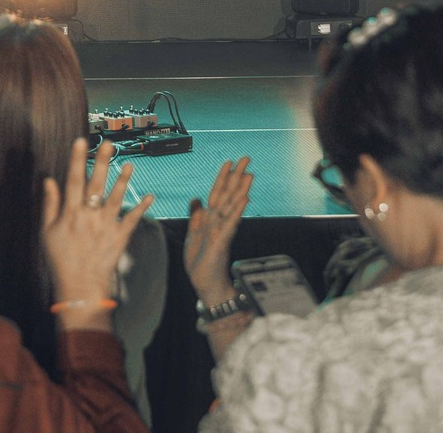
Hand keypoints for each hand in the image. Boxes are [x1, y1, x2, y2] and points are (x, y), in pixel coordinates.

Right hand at [40, 138, 152, 330]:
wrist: (79, 288)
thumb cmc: (60, 259)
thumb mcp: (47, 232)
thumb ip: (50, 204)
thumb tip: (49, 179)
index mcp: (70, 213)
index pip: (73, 180)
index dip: (77, 159)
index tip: (81, 141)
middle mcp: (89, 217)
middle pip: (96, 184)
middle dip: (102, 162)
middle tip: (108, 143)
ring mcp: (106, 227)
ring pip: (116, 198)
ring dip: (123, 181)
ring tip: (130, 164)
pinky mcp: (119, 238)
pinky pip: (132, 220)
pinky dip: (141, 208)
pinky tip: (150, 196)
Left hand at [184, 157, 252, 306]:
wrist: (205, 284)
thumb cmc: (201, 262)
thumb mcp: (193, 235)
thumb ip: (196, 217)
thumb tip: (196, 199)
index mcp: (210, 219)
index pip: (217, 193)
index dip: (222, 177)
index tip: (229, 162)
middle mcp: (219, 222)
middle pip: (228, 194)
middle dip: (236, 176)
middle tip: (246, 158)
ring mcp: (222, 230)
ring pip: (232, 205)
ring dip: (241, 189)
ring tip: (249, 174)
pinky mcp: (223, 241)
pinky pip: (231, 223)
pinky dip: (237, 210)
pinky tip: (244, 199)